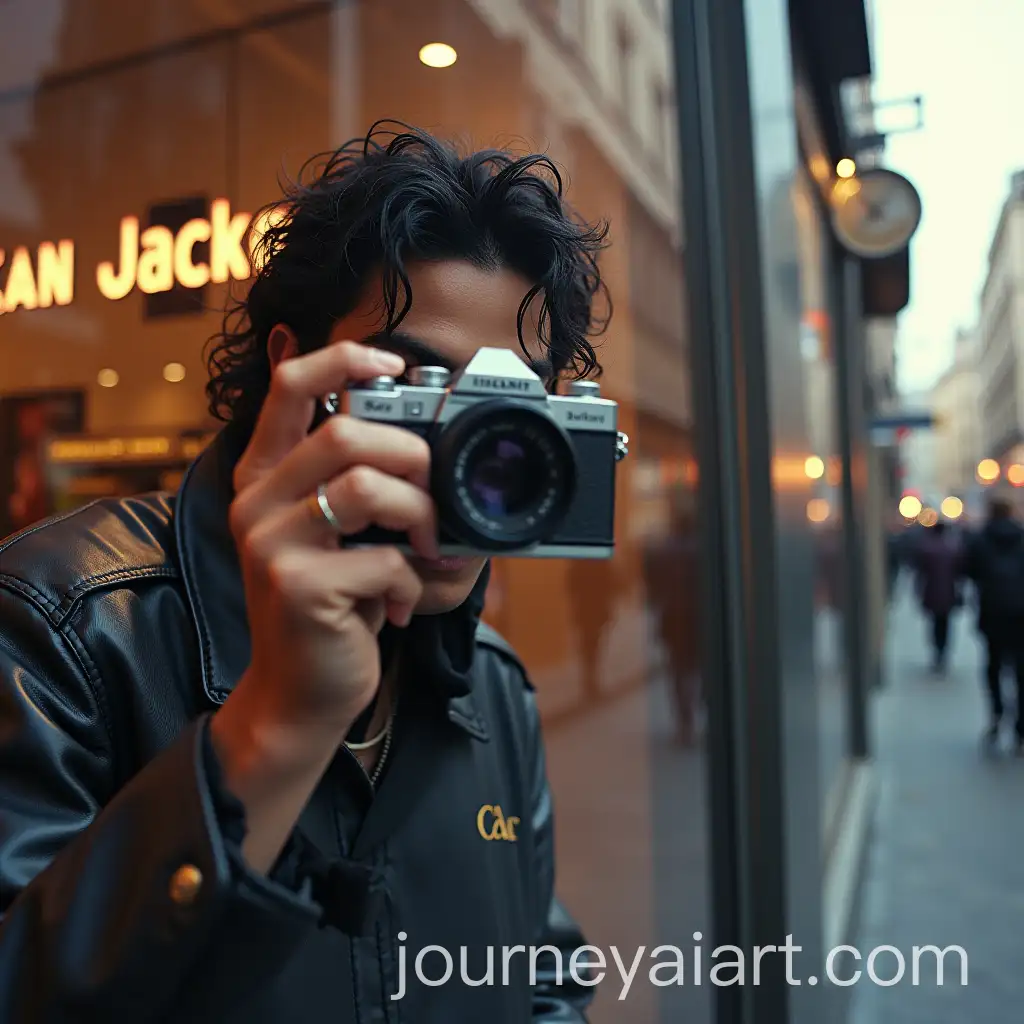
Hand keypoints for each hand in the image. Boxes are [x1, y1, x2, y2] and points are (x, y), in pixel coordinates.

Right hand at [221, 339, 439, 743]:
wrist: (298, 694)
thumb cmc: (330, 608)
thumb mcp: (338, 535)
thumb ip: (360, 485)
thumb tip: (431, 443)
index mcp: (265, 477)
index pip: (287, 385)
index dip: (341, 358)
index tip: (392, 363)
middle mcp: (256, 502)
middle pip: (346, 435)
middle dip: (413, 458)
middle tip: (435, 498)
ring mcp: (270, 543)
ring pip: (367, 487)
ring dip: (421, 516)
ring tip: (429, 549)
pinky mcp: (297, 587)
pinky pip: (384, 559)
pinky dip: (412, 582)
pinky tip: (400, 604)